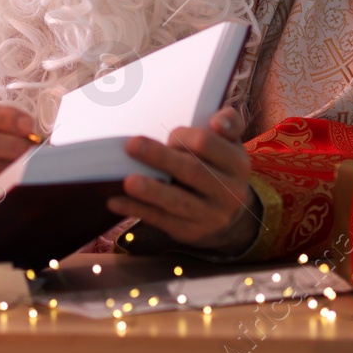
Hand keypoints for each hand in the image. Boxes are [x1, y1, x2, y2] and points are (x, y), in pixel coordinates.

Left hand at [107, 107, 261, 255]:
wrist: (230, 217)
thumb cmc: (219, 168)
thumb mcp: (230, 145)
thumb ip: (227, 124)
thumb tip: (218, 120)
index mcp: (237, 163)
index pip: (206, 143)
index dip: (183, 137)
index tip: (168, 135)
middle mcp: (229, 191)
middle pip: (192, 171)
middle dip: (160, 157)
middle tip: (131, 145)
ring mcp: (210, 215)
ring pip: (178, 201)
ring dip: (150, 191)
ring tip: (127, 181)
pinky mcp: (190, 232)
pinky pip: (161, 220)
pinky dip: (137, 210)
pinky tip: (116, 201)